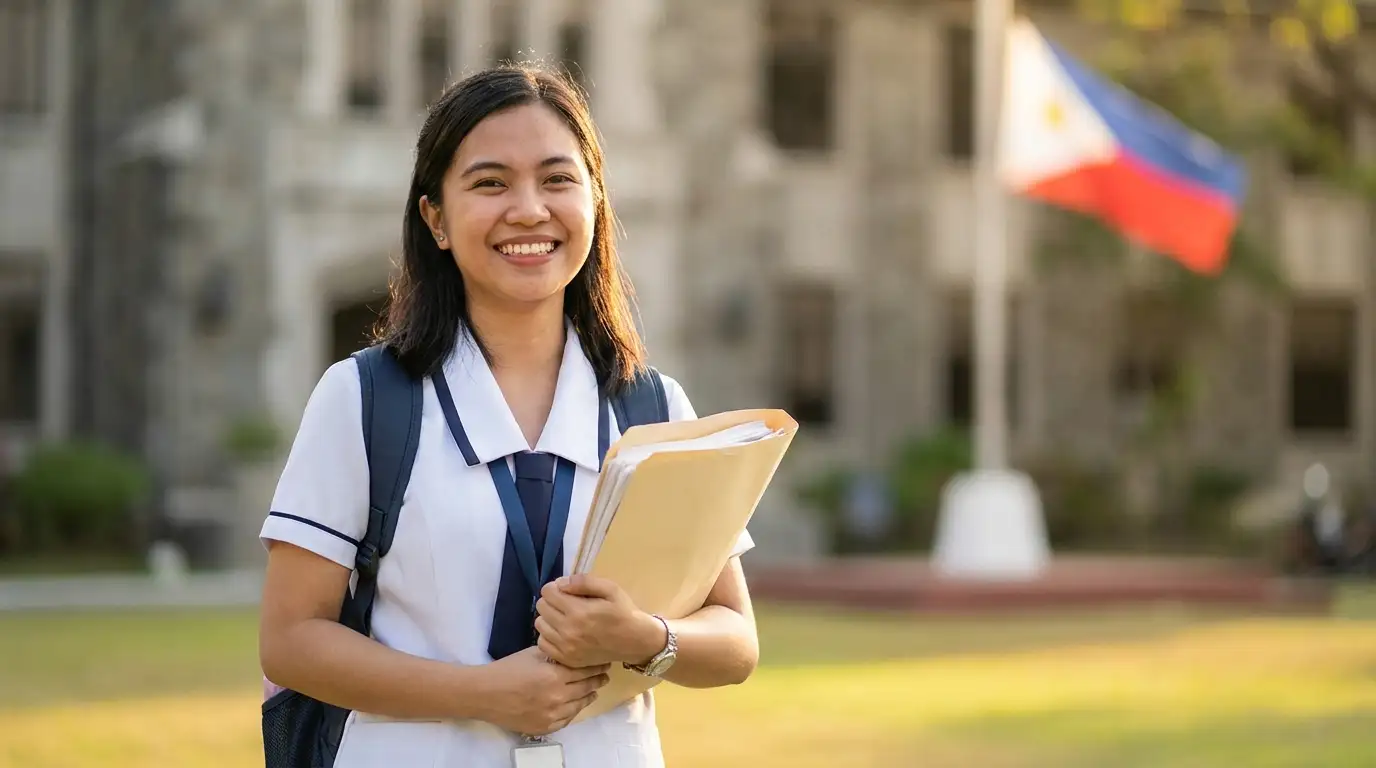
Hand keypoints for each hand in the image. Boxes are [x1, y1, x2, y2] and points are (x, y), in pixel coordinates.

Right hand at [477, 646, 608, 736]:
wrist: (485, 694)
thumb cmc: (508, 669)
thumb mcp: (533, 654)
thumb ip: (555, 655)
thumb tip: (574, 651)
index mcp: (555, 675)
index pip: (585, 670)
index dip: (597, 665)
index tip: (605, 661)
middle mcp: (557, 697)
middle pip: (587, 687)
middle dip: (598, 680)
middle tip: (605, 674)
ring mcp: (552, 715)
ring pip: (580, 705)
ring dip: (589, 696)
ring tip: (595, 690)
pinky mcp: (545, 727)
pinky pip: (567, 719)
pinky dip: (575, 710)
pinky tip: (577, 704)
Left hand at [534, 575, 665, 668]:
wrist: (635, 641)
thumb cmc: (623, 612)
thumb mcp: (610, 588)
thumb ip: (584, 582)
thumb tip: (560, 583)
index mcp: (579, 612)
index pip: (548, 592)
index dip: (555, 587)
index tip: (566, 590)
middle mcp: (568, 631)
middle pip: (542, 607)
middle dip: (552, 600)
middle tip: (567, 602)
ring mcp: (566, 648)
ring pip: (540, 624)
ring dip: (549, 617)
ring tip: (565, 617)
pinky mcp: (566, 659)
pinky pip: (543, 643)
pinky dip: (549, 635)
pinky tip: (562, 631)